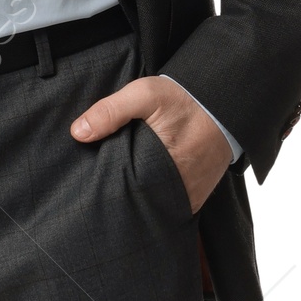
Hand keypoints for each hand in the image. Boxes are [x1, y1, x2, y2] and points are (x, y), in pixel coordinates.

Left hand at [71, 74, 231, 214]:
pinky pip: (169, 205)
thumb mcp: (144, 94)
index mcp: (162, 167)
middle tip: (100, 188)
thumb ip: (111, 111)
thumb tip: (78, 132)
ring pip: (154, 206)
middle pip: (139, 201)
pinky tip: (141, 188)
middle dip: (121, 196)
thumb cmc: (182, 98)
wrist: (221, 103)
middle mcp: (178, 190)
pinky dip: (155, 198)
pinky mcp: (195, 198)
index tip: (90, 183)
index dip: (106, 187)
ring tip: (119, 190)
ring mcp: (188, 197)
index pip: (125, 189)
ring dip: (139, 198)